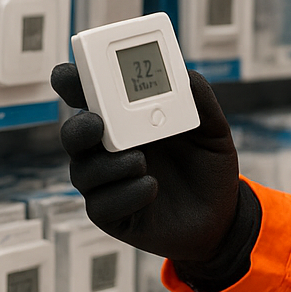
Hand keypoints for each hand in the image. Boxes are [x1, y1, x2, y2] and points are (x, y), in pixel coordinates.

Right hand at [51, 63, 241, 262]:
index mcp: (126, 120)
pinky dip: (125, 194)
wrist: (221, 213)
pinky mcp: (112, 215)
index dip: (72, 83)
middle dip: (79, 127)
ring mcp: (107, 183)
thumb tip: (185, 76)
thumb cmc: (207, 165)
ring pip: (83, 172)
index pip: (89, 97)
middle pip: (73, 134)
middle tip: (97, 124)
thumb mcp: (212, 129)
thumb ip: (200, 100)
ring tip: (141, 162)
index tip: (69, 76)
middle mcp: (109, 149)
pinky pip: (102, 206)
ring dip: (109, 165)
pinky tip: (151, 187)